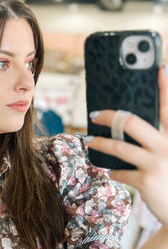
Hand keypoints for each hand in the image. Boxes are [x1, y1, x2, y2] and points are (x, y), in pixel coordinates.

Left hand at [87, 65, 167, 226]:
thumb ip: (159, 140)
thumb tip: (130, 126)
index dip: (166, 87)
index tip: (160, 68)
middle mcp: (167, 146)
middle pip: (132, 123)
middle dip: (109, 116)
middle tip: (94, 114)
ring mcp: (156, 163)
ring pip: (118, 147)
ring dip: (99, 144)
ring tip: (89, 142)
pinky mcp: (146, 181)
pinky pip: (119, 172)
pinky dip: (113, 171)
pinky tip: (111, 172)